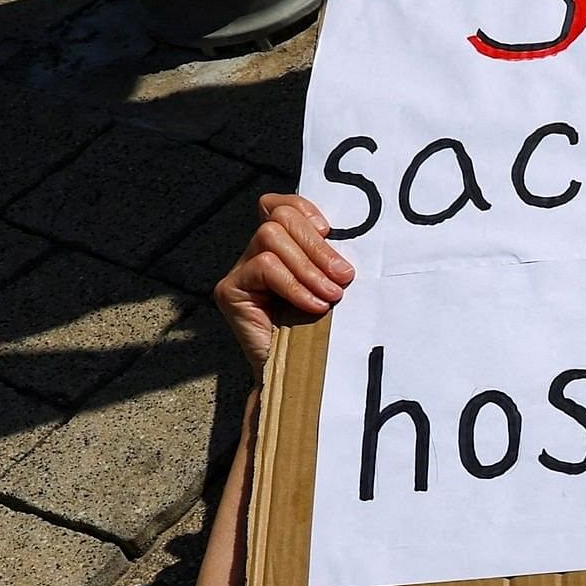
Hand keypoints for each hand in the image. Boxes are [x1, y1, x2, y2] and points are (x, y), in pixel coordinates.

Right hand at [214, 194, 352, 372]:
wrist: (301, 378)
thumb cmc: (325, 335)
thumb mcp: (334, 289)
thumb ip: (332, 262)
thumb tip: (355, 238)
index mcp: (282, 249)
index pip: (280, 206)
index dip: (303, 208)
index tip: (329, 230)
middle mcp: (256, 255)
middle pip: (278, 219)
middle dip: (317, 245)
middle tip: (344, 276)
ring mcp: (240, 272)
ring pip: (270, 238)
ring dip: (308, 267)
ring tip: (331, 296)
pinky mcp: (230, 290)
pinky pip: (264, 268)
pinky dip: (294, 285)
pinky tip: (314, 306)